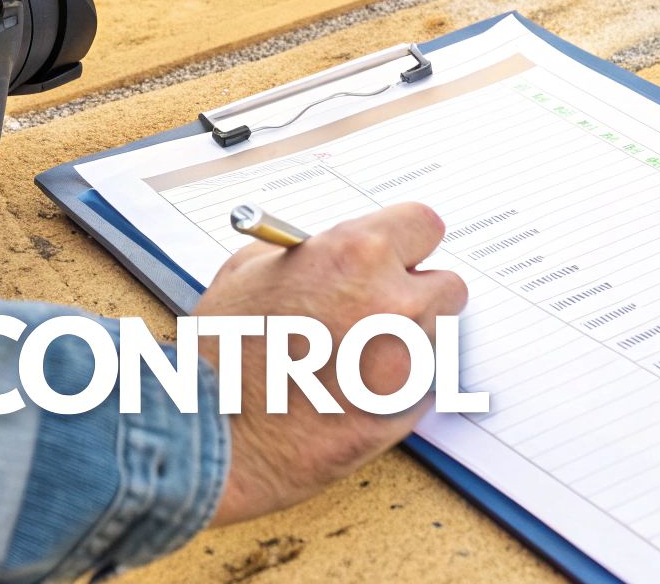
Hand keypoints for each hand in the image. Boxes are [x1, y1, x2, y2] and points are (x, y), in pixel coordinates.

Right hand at [194, 203, 466, 525]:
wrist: (212, 434)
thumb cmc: (222, 354)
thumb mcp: (249, 272)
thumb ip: (307, 253)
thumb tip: (330, 252)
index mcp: (356, 257)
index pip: (424, 225)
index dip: (407, 241)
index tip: (398, 254)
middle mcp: (393, 304)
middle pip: (447, 285)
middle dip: (418, 293)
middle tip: (380, 307)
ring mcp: (404, 364)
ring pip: (436, 339)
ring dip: (409, 341)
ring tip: (355, 356)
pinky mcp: (403, 413)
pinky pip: (422, 388)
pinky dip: (398, 387)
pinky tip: (354, 391)